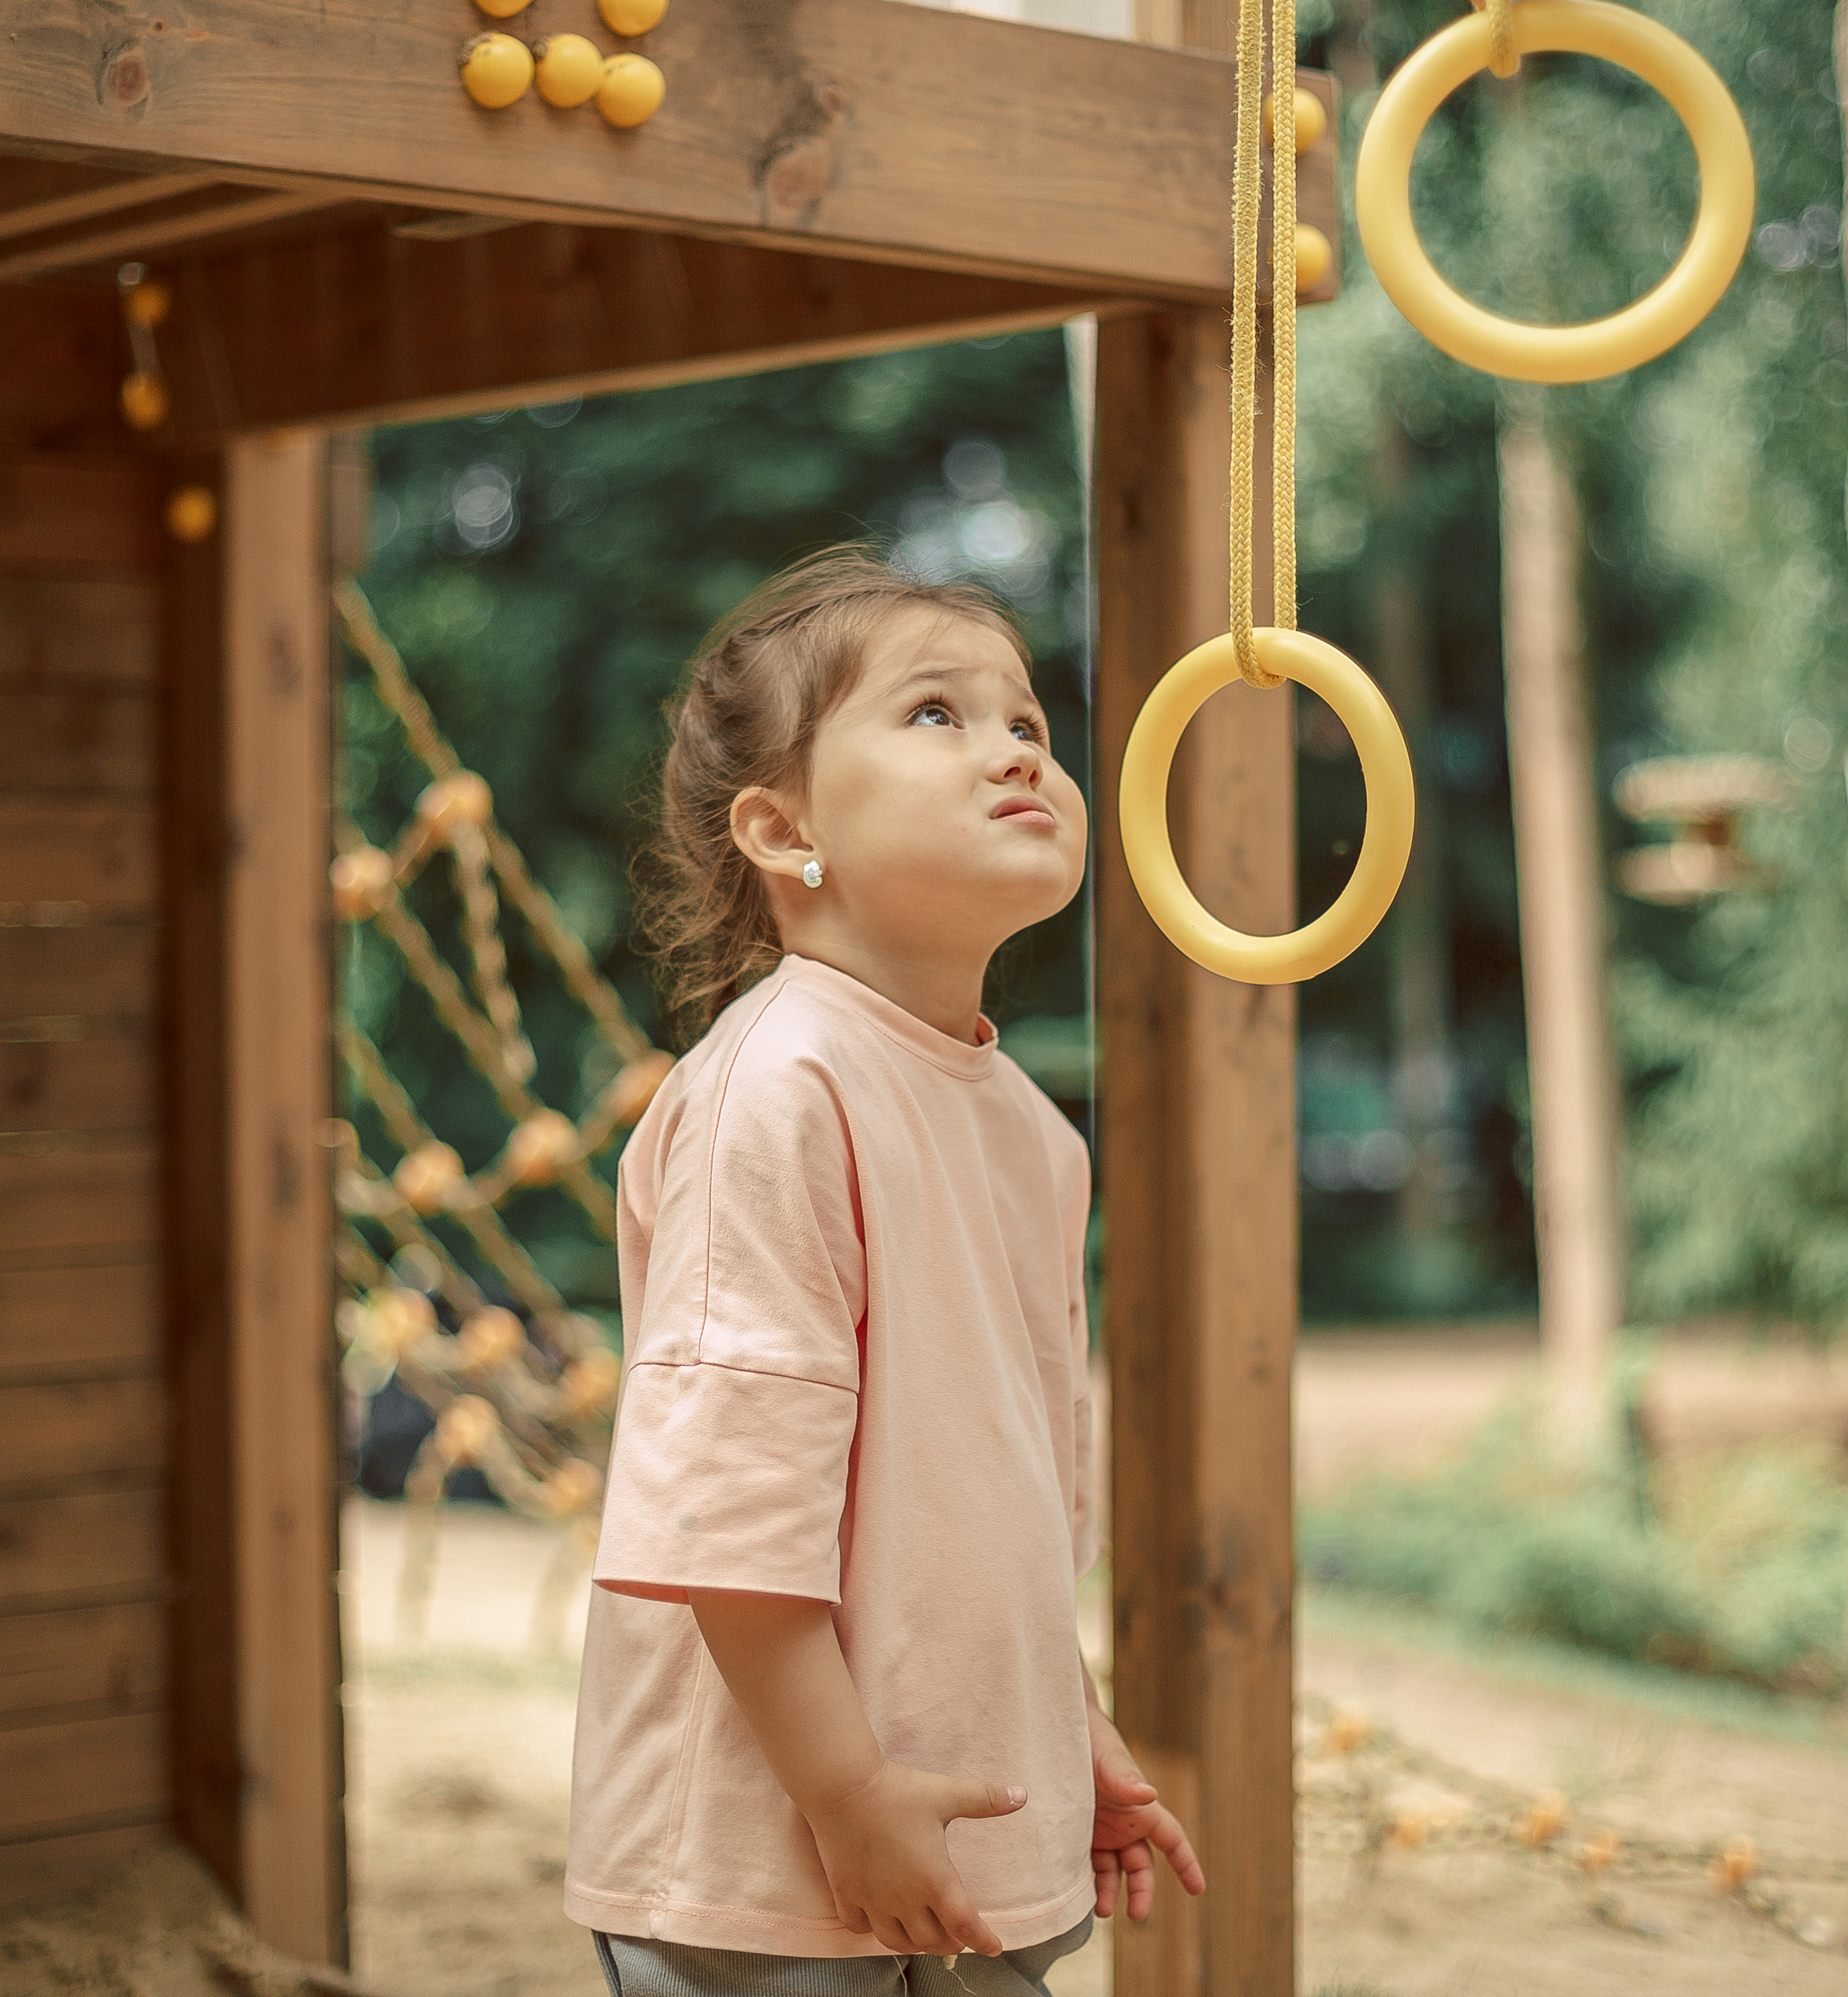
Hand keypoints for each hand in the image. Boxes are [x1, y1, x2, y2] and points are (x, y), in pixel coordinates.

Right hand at [802, 1759, 1026, 1957]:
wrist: (843, 1786)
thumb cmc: (898, 1790)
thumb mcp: (946, 1793)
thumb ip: (986, 1799)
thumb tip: (1022, 1795)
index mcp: (934, 1880)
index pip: (965, 1925)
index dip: (983, 1940)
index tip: (995, 1947)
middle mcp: (904, 1900)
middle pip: (932, 1941)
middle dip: (950, 1943)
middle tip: (958, 1937)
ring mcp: (872, 1901)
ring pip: (896, 1942)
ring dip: (915, 1944)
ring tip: (924, 1936)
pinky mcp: (846, 1894)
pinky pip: (860, 1927)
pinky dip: (873, 1930)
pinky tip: (880, 1920)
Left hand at [1086, 1708, 1204, 1921]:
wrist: (1056, 1732)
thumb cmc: (1092, 1740)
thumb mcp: (1108, 1759)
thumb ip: (1125, 1779)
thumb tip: (1148, 1793)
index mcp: (1142, 1809)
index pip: (1172, 1839)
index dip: (1186, 1863)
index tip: (1198, 1889)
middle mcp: (1125, 1825)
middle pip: (1142, 1867)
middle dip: (1143, 1892)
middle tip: (1136, 1914)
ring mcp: (1101, 1832)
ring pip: (1113, 1873)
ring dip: (1110, 1893)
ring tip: (1101, 1911)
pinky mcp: (1076, 1835)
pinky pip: (1086, 1866)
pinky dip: (1086, 1883)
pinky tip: (1077, 1895)